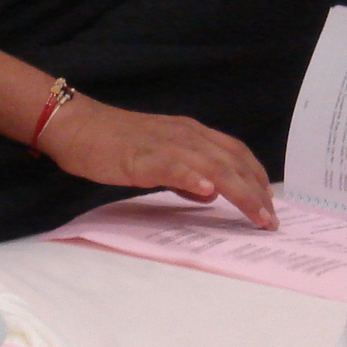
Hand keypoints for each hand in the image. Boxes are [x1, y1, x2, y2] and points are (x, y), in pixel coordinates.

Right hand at [35, 94, 277, 229]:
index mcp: (190, 134)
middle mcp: (185, 135)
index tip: (269, 203)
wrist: (75, 126)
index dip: (256, 177)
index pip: (235, 153)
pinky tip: (208, 190)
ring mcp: (164, 143)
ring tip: (256, 214)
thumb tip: (209, 193)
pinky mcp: (141, 156)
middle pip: (231, 162)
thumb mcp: (158, 159)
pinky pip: (171, 166)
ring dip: (238, 191)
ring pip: (211, 165)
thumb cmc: (112, 144)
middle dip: (255, 193)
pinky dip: (192, 177)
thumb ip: (184, 175)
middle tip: (271, 221)